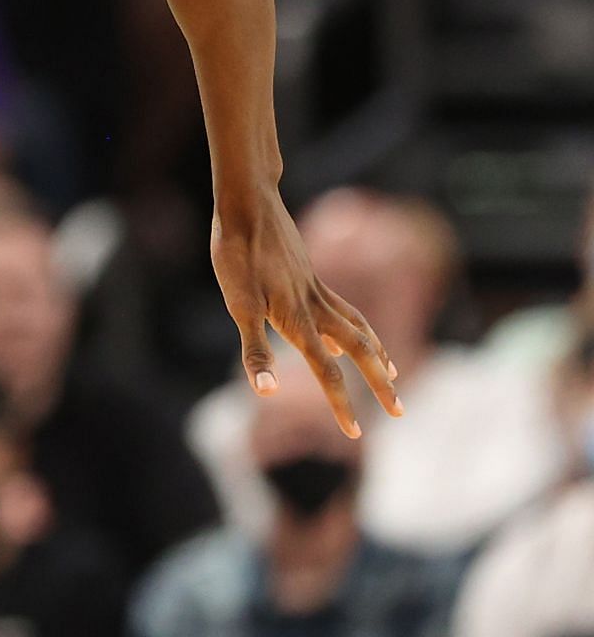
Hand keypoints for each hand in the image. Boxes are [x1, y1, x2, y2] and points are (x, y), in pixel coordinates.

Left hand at [211, 201, 402, 438]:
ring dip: (376, 353)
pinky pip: (342, 307)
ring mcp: (315, 288)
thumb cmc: (235, 253)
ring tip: (391, 372)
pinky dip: (355, 326)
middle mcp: (314, 306)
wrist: (247, 201)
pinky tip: (347, 332)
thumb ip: (255, 350)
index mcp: (298, 320)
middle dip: (379, 384)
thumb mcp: (237, 303)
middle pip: (359, 351)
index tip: (355, 435)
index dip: (340, 405)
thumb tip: (268, 393)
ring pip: (357, 326)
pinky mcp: (309, 274)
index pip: (326, 373)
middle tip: (401, 413)